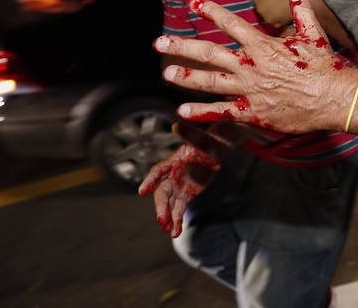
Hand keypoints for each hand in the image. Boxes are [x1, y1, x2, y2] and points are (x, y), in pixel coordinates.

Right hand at [137, 121, 234, 237]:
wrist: (214, 152)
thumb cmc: (207, 142)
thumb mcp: (201, 138)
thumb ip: (189, 134)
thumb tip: (177, 125)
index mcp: (172, 161)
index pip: (158, 170)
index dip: (150, 180)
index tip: (143, 191)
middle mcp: (170, 175)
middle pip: (162, 192)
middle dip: (160, 206)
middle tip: (161, 220)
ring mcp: (177, 186)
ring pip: (169, 204)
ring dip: (167, 217)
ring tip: (167, 229)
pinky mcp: (184, 195)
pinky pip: (178, 209)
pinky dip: (177, 221)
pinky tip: (175, 232)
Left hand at [156, 0, 357, 132]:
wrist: (335, 99)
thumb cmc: (325, 66)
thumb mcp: (312, 33)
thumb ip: (301, 7)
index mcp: (263, 45)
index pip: (230, 24)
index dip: (209, 11)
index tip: (192, 3)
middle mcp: (251, 67)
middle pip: (209, 54)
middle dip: (182, 46)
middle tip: (159, 42)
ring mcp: (250, 91)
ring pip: (211, 83)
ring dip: (186, 78)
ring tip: (167, 73)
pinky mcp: (253, 114)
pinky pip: (222, 113)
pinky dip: (202, 113)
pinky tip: (182, 112)